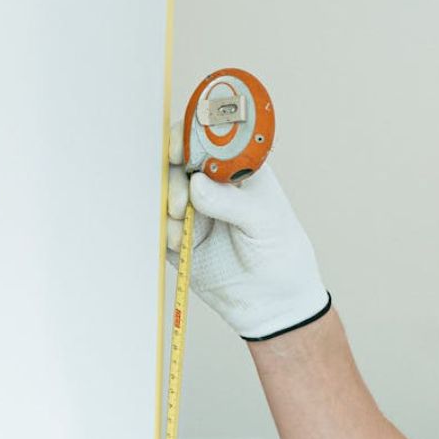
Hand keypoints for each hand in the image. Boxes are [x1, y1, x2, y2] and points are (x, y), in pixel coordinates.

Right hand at [166, 121, 329, 339]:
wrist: (272, 301)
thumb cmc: (281, 253)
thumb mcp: (266, 222)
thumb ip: (232, 202)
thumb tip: (195, 184)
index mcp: (239, 168)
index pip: (210, 139)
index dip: (190, 137)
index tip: (179, 151)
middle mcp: (212, 183)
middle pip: (177, 163)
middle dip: (172, 180)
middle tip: (180, 206)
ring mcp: (193, 209)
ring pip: (162, 192)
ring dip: (165, 208)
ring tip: (183, 235)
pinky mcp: (179, 236)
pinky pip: (157, 224)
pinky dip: (159, 230)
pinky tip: (177, 244)